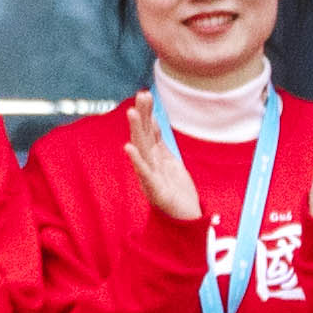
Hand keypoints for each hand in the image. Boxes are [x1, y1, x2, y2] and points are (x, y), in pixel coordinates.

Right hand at [125, 95, 199, 225]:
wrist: (184, 218)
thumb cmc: (176, 191)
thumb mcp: (170, 161)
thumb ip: (159, 143)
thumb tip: (153, 121)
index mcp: (154, 157)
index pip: (150, 130)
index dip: (148, 113)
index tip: (145, 93)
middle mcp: (149, 164)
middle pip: (144, 135)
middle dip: (142, 115)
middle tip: (141, 94)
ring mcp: (150, 176)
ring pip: (142, 149)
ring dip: (137, 131)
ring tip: (132, 113)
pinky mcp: (154, 190)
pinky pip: (144, 173)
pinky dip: (136, 160)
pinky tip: (128, 148)